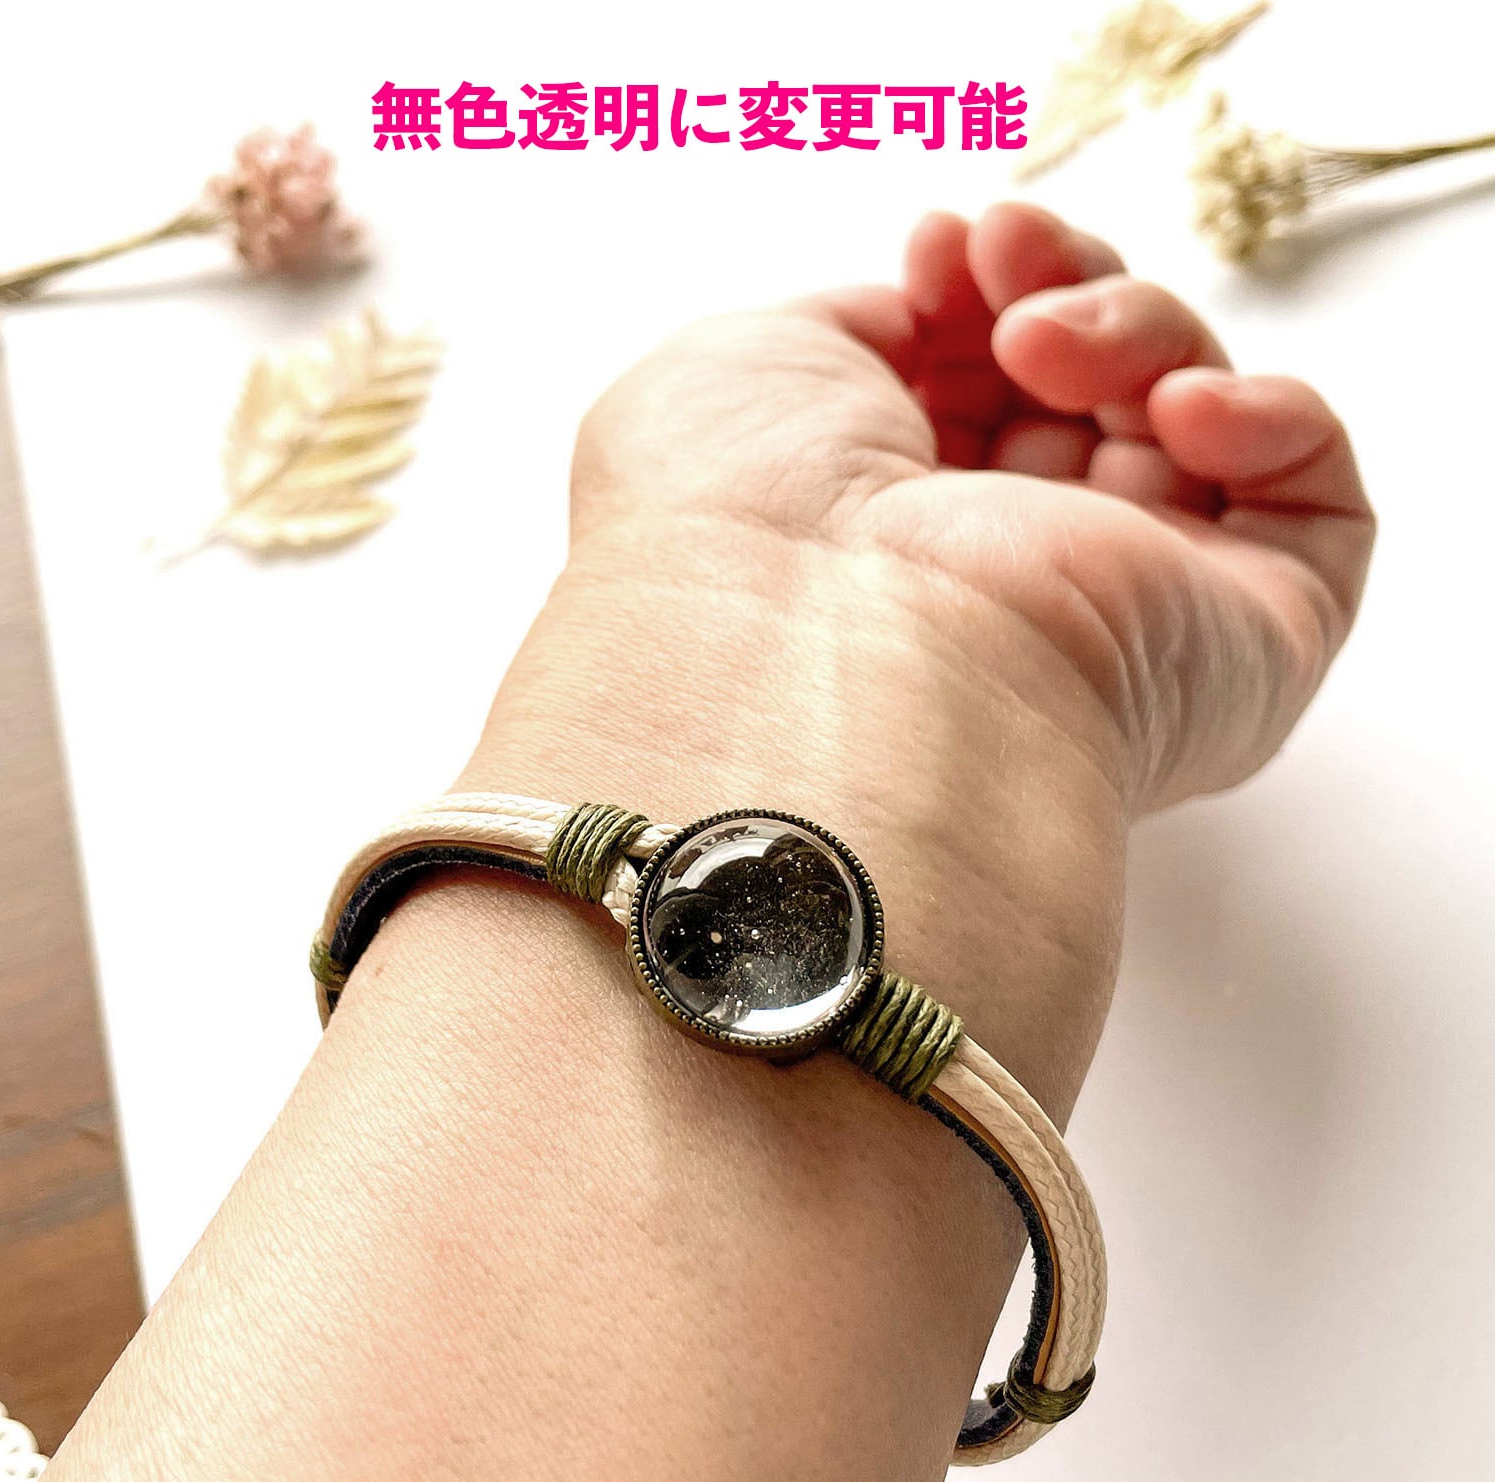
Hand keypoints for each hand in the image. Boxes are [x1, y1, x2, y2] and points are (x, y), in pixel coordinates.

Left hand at [571, 202, 1373, 809]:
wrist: (824, 665)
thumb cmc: (739, 530)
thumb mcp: (746, 372)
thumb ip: (854, 327)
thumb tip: (930, 307)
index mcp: (900, 540)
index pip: (987, 397)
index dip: (978, 297)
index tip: (941, 244)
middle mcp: (1015, 583)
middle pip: (1093, 393)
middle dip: (1054, 287)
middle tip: (999, 258)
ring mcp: (1134, 614)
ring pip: (1194, 417)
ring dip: (1131, 331)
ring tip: (1044, 342)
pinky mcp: (1250, 642)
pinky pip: (1313, 502)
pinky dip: (1265, 417)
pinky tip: (1177, 410)